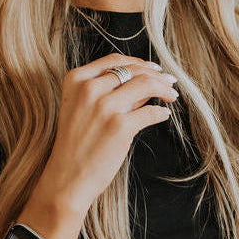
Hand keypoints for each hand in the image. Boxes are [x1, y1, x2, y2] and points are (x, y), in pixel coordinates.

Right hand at [42, 53, 179, 212]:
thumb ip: (107, 92)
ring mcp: (104, 107)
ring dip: (163, 89)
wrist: (67, 177)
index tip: (153, 69)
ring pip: (146, 85)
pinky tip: (163, 115)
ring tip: (172, 96)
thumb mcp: (80, 108)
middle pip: (133, 71)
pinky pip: (150, 112)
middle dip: (156, 75)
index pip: (114, 60)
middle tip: (170, 82)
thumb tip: (142, 83)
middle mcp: (89, 89)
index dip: (138, 62)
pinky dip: (161, 113)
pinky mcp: (120, 126)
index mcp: (76, 80)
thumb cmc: (75, 145)